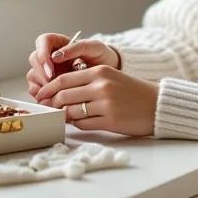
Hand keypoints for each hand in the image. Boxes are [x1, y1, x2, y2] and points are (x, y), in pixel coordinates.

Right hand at [26, 32, 120, 97]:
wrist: (108, 73)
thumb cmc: (101, 56)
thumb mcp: (94, 48)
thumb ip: (76, 48)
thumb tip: (55, 56)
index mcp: (58, 42)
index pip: (42, 42)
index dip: (43, 55)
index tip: (51, 69)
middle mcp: (49, 56)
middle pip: (34, 60)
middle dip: (41, 73)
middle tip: (52, 83)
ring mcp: (47, 71)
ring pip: (33, 76)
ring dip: (41, 86)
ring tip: (55, 93)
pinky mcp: (49, 86)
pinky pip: (38, 91)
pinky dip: (43, 96)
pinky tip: (54, 100)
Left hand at [33, 65, 157, 136]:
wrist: (157, 104)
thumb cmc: (132, 92)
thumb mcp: (110, 78)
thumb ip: (87, 82)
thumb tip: (59, 94)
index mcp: (100, 72)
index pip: (64, 80)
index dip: (48, 89)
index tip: (41, 96)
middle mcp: (101, 86)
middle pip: (64, 96)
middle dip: (52, 104)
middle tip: (48, 109)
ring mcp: (106, 104)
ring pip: (71, 111)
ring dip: (64, 115)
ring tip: (63, 116)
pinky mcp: (111, 120)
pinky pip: (83, 124)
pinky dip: (77, 125)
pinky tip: (78, 123)